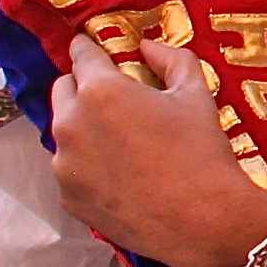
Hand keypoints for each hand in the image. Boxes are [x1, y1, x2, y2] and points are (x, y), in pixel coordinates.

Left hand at [49, 36, 266, 266]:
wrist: (204, 220)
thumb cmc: (202, 152)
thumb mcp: (196, 95)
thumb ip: (172, 60)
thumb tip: (149, 47)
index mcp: (100, 91)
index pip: (81, 55)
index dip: (89, 47)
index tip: (92, 47)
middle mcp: (71, 123)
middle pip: (63, 90)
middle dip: (84, 88)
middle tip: (116, 99)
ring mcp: (64, 164)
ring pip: (66, 132)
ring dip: (85, 129)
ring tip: (123, 144)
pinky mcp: (68, 196)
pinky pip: (71, 170)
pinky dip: (89, 167)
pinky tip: (122, 176)